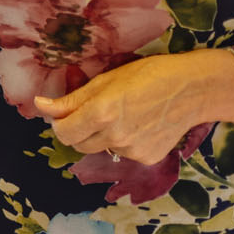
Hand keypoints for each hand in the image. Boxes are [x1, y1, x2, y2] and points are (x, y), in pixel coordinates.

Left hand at [37, 51, 233, 163]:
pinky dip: (124, 142)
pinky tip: (140, 125)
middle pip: (79, 144)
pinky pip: (123, 153)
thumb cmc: (147, 76)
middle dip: (78, 131)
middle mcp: (115, 136)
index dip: (60, 124)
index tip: (64, 115)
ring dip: (102, 136)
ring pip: (101, 149)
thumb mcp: (104, 81)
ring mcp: (133, 150)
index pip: (63, 132)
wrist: (192, 89)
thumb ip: (71, 100)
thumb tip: (40, 106)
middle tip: (92, 113)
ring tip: (122, 115)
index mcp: (101, 113)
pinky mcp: (148, 158)